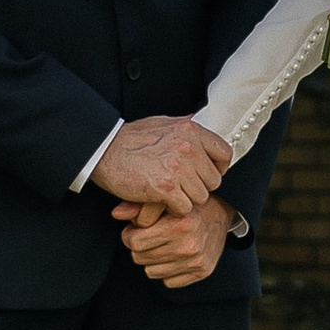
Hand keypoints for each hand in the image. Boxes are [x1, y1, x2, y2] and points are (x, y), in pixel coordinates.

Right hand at [93, 115, 230, 211]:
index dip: (218, 168)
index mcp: (191, 130)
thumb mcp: (162, 123)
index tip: (206, 175)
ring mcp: (178, 167)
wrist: (104, 150)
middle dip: (199, 187)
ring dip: (185, 200)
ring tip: (169, 194)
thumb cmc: (130, 139)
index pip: (225, 153)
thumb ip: (184, 127)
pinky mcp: (165, 187)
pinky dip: (173, 209)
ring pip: (200, 197)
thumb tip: (199, 120)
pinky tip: (160, 200)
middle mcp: (188, 147)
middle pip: (213, 181)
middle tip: (181, 187)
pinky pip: (184, 208)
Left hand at [118, 193, 239, 289]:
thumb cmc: (187, 205)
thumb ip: (138, 206)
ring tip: (163, 245)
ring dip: (153, 260)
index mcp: (179, 224)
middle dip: (140, 247)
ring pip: (151, 272)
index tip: (136, 229)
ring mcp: (196, 261)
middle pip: (139, 258)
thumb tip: (116, 213)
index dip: (130, 235)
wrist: (222, 214)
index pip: (134, 242)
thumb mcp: (164, 200)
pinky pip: (168, 282)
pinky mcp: (202, 271)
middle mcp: (188, 245)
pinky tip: (175, 255)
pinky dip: (168, 270)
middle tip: (150, 236)